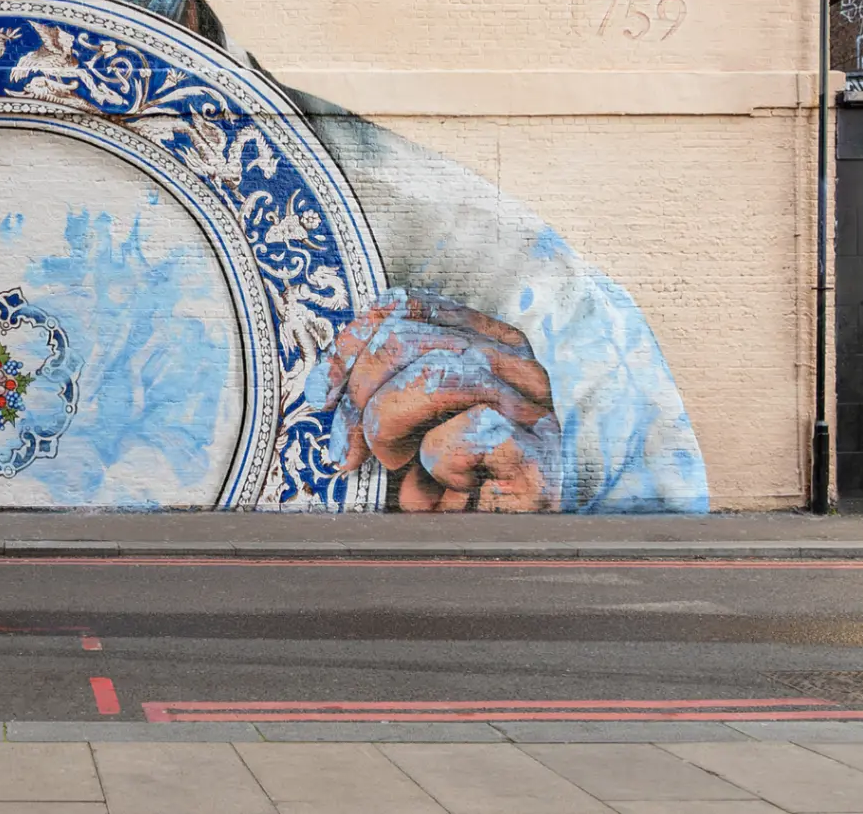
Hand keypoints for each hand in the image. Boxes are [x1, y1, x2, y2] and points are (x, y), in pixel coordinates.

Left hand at [311, 289, 558, 511]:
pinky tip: (449, 487)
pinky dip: (441, 463)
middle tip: (351, 449)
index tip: (322, 397)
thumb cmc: (439, 489)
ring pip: (436, 376)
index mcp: (484, 341)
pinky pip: (472, 433)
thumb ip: (374, 385)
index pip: (404, 306)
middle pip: (408, 339)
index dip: (351, 346)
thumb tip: (322, 388)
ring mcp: (533, 410)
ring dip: (392, 427)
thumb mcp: (399, 424)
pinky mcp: (541, 458)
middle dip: (361, 397)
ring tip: (397, 465)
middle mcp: (515, 365)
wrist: (494, 556)